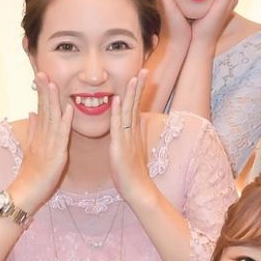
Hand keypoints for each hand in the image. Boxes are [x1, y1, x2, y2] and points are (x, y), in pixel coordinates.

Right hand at [13, 72, 72, 211]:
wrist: (26, 192)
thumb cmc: (31, 173)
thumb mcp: (31, 148)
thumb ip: (32, 130)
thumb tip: (32, 112)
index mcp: (38, 134)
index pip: (40, 108)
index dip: (41, 92)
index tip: (41, 75)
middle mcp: (41, 136)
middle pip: (43, 109)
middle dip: (43, 90)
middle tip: (42, 71)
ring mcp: (47, 144)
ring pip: (51, 118)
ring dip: (52, 100)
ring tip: (53, 83)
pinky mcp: (55, 154)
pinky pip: (61, 135)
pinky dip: (65, 121)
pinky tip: (68, 108)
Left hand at [109, 69, 152, 204]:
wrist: (137, 190)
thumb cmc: (131, 174)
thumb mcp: (129, 151)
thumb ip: (128, 139)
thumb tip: (128, 130)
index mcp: (133, 133)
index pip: (136, 107)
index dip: (138, 91)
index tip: (141, 74)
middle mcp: (132, 133)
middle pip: (136, 105)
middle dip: (139, 87)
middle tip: (144, 69)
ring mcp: (127, 139)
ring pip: (129, 112)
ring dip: (130, 94)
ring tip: (134, 77)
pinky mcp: (120, 147)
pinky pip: (118, 127)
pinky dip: (116, 112)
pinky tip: (115, 100)